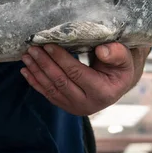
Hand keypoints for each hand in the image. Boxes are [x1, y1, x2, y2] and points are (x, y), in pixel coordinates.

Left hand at [20, 43, 149, 115]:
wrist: (118, 84)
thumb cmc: (120, 67)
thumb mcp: (125, 58)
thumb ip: (116, 53)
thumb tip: (101, 49)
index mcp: (103, 92)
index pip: (77, 73)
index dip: (61, 59)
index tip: (48, 44)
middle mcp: (88, 104)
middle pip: (61, 82)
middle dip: (44, 64)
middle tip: (32, 49)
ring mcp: (75, 108)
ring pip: (51, 89)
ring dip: (36, 72)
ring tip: (26, 56)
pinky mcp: (66, 107)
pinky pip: (48, 94)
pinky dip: (35, 82)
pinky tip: (25, 70)